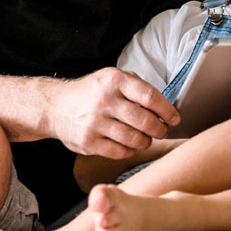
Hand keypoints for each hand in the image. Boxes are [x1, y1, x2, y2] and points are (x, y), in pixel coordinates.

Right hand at [48, 67, 179, 157]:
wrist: (55, 106)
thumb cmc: (91, 92)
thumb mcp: (112, 78)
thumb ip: (137, 87)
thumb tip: (164, 106)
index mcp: (114, 80)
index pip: (150, 97)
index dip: (167, 110)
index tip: (174, 118)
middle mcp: (105, 101)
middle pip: (145, 121)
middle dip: (160, 129)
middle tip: (162, 130)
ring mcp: (96, 123)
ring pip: (135, 139)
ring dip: (146, 141)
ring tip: (145, 138)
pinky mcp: (89, 142)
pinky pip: (120, 152)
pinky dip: (130, 150)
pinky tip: (129, 145)